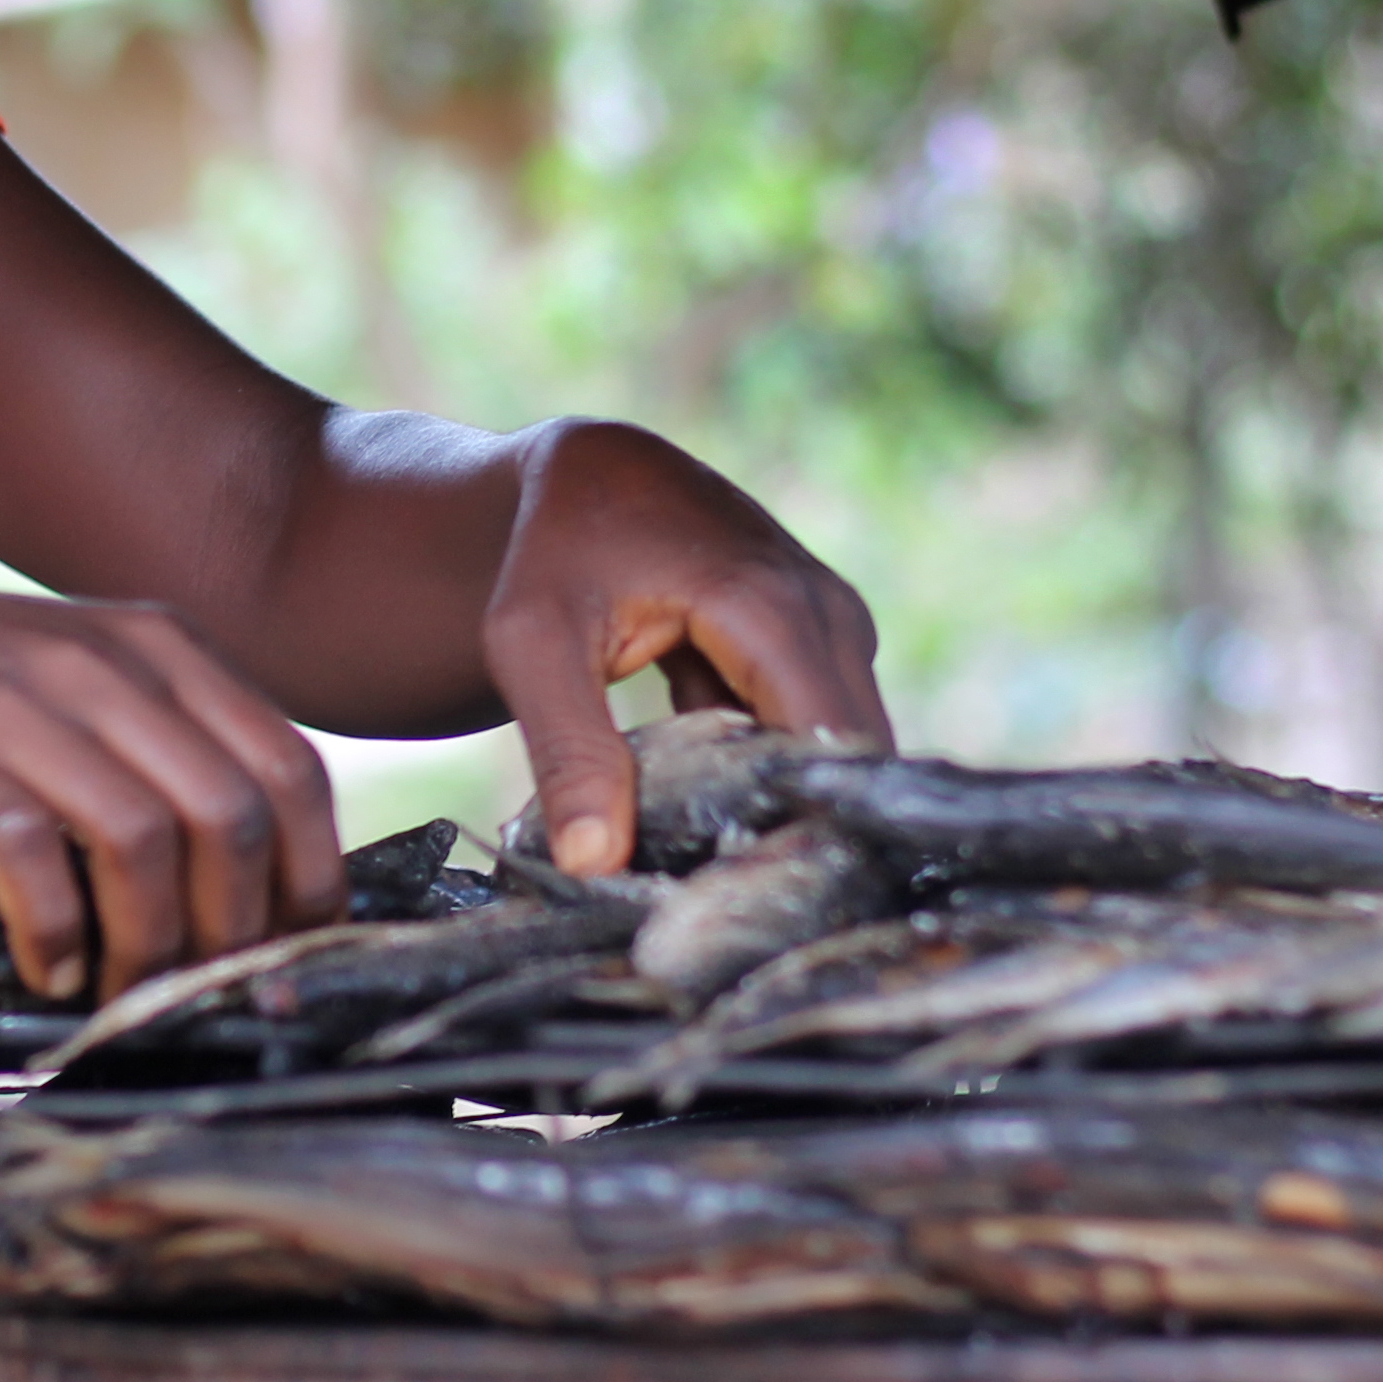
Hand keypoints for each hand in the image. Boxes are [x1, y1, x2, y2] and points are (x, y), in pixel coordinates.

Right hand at [0, 557, 345, 999]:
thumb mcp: (82, 674)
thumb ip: (168, 744)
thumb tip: (260, 883)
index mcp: (162, 647)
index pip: (289, 769)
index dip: (311, 876)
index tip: (292, 952)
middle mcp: (107, 668)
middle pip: (233, 816)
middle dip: (238, 929)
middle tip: (205, 991)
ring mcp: (24, 709)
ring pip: (147, 844)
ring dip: (152, 946)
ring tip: (126, 994)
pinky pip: (34, 862)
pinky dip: (59, 936)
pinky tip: (50, 970)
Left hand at [477, 419, 890, 873]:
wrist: (585, 472)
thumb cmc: (550, 551)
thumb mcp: (531, 643)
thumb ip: (567, 750)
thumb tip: (591, 867)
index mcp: (771, 606)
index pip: (830, 750)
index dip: (803, 833)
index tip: (748, 906)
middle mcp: (828, 611)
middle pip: (851, 760)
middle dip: (802, 832)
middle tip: (729, 908)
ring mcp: (835, 623)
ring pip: (842, 750)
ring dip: (790, 807)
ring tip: (719, 870)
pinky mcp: (824, 641)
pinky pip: (823, 728)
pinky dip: (777, 776)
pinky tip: (717, 820)